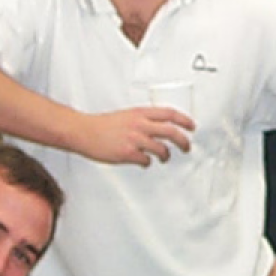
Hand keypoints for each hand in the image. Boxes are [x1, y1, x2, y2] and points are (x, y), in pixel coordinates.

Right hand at [67, 107, 193, 165]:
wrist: (83, 131)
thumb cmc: (103, 124)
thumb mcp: (127, 115)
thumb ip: (143, 119)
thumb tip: (160, 127)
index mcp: (140, 113)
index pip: (170, 113)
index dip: (184, 120)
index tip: (192, 126)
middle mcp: (139, 124)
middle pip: (171, 132)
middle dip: (183, 141)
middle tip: (187, 147)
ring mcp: (134, 139)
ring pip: (161, 149)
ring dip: (166, 156)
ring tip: (164, 158)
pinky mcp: (127, 153)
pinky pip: (146, 161)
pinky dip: (147, 163)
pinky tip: (144, 162)